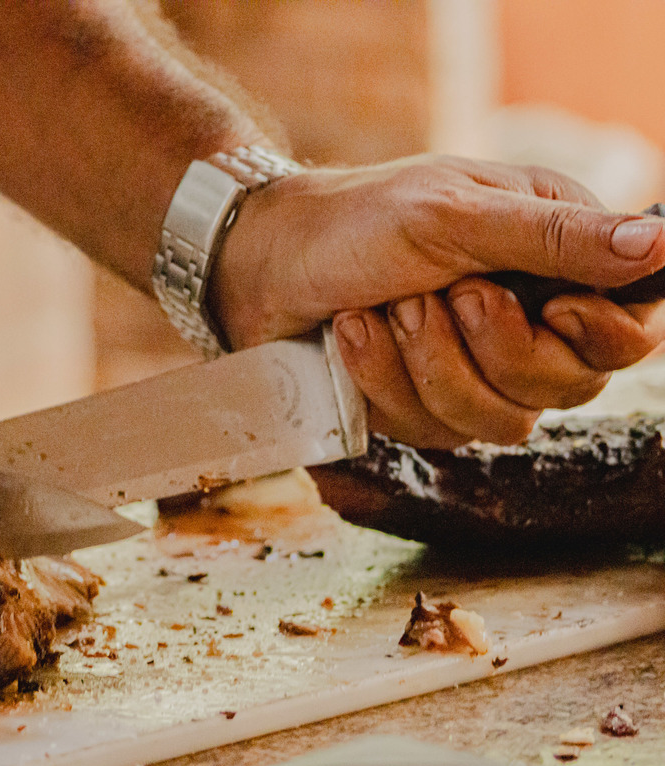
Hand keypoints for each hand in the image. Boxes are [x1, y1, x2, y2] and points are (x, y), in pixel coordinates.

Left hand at [210, 154, 664, 446]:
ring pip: (500, 420)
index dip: (600, 335)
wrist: (263, 262)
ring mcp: (474, 370)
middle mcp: (527, 320)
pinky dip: (385, 380)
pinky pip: (433, 429)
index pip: (630, 331)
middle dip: (494, 345)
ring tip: (387, 308)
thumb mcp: (454, 213)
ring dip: (431, 362)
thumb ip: (553, 237)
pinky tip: (354, 335)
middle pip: (569, 386)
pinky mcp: (424, 406)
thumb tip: (659, 244)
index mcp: (553, 259)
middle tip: (444, 291)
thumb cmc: (357, 221)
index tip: (554, 309)